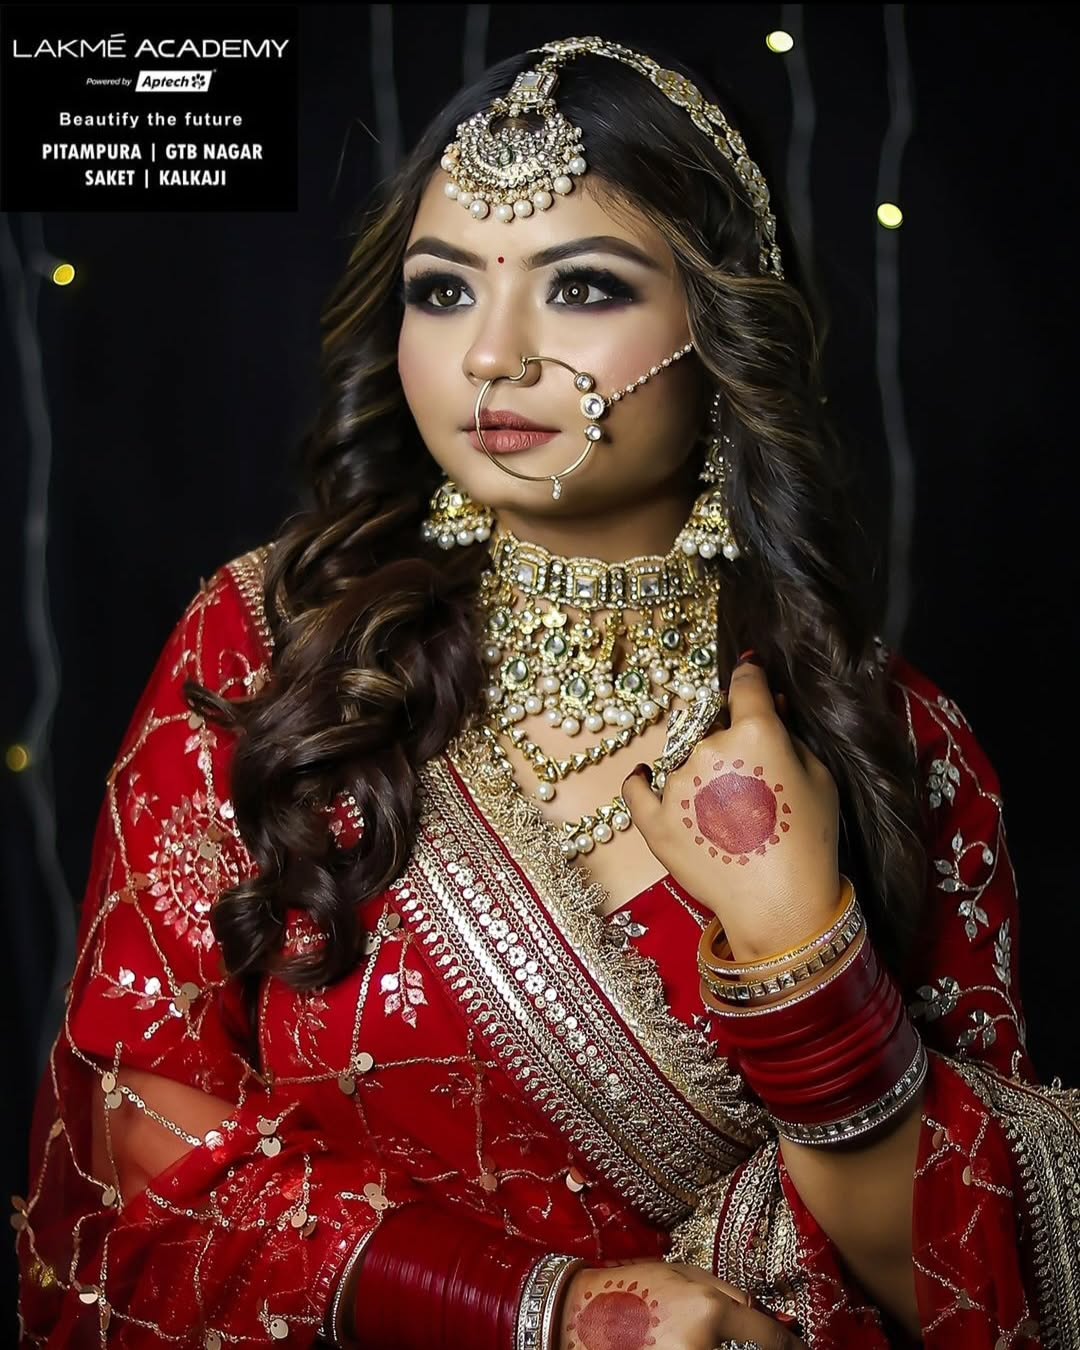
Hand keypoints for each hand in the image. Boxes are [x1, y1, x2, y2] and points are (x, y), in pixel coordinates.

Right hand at [555, 1259, 807, 1349]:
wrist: (574, 1318)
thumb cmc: (628, 1288)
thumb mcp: (678, 1272)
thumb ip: (723, 1290)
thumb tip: (761, 1312)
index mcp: (707, 1311)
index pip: (768, 1337)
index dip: (788, 1345)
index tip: (797, 1348)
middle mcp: (702, 1348)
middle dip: (754, 1348)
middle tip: (747, 1341)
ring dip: (723, 1346)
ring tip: (701, 1335)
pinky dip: (703, 1349)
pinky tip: (688, 1344)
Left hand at [622, 658, 841, 961]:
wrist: (781, 905)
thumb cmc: (810, 841)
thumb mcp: (818, 778)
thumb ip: (789, 734)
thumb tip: (771, 702)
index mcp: (754, 733)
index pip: (745, 684)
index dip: (749, 674)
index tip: (749, 671)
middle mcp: (709, 750)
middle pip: (714, 726)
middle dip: (730, 738)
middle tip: (749, 773)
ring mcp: (677, 785)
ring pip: (684, 757)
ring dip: (698, 770)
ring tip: (723, 807)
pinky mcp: (654, 819)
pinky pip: (636, 788)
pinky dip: (641, 781)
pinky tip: (644, 776)